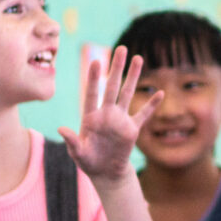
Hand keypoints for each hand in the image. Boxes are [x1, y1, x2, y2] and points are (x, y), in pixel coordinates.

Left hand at [59, 46, 161, 185]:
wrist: (105, 172)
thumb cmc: (88, 162)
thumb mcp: (78, 153)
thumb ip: (72, 141)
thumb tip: (61, 129)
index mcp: (91, 117)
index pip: (92, 93)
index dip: (95, 78)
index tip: (96, 61)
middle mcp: (106, 113)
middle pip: (113, 86)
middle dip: (117, 67)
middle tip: (121, 49)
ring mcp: (120, 120)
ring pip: (128, 94)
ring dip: (133, 76)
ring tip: (138, 58)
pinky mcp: (132, 129)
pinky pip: (144, 115)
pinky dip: (151, 105)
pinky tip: (159, 93)